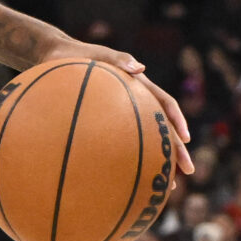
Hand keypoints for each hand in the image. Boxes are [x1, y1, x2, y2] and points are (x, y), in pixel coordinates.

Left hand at [42, 39, 193, 174]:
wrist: (52, 59)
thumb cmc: (75, 56)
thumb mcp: (97, 55)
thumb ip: (118, 60)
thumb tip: (140, 68)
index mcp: (138, 85)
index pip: (164, 104)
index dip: (177, 121)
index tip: (185, 140)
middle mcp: (133, 101)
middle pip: (160, 128)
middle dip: (176, 149)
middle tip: (188, 170)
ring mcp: (119, 114)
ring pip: (143, 140)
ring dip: (156, 160)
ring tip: (166, 186)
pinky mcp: (103, 123)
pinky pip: (117, 144)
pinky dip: (124, 161)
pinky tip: (122, 180)